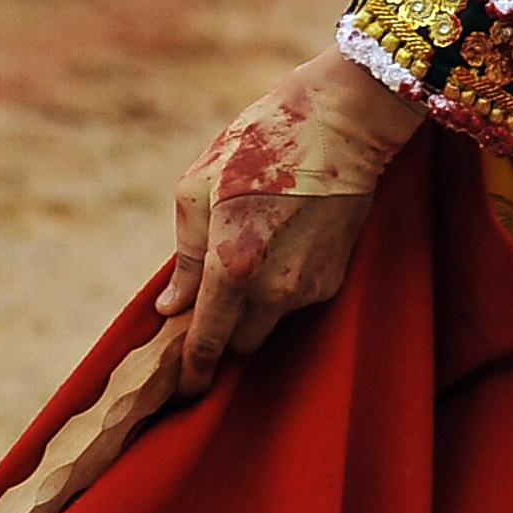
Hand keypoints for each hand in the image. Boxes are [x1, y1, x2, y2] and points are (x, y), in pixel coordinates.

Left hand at [145, 52, 425, 402]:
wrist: (340, 123)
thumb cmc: (258, 143)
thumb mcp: (199, 186)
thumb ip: (186, 256)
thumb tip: (172, 307)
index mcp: (232, 264)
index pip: (207, 342)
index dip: (192, 373)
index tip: (183, 390)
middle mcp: (273, 287)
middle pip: (239, 343)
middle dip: (219, 335)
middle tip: (204, 305)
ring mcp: (309, 286)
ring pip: (268, 325)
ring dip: (249, 311)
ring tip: (244, 259)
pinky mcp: (334, 278)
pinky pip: (295, 302)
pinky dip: (278, 289)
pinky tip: (276, 245)